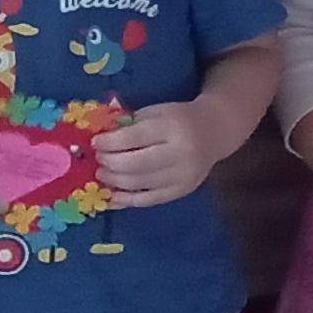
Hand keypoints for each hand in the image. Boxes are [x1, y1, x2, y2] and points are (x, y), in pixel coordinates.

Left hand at [95, 101, 222, 209]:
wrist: (216, 132)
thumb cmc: (180, 118)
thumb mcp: (157, 112)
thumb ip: (131, 125)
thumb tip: (100, 142)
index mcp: (174, 126)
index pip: (133, 138)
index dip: (109, 142)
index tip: (95, 142)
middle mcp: (181, 153)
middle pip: (134, 164)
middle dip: (109, 163)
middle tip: (98, 160)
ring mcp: (183, 175)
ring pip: (139, 184)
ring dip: (114, 181)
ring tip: (102, 175)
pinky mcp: (182, 190)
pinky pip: (149, 200)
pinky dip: (127, 200)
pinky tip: (113, 196)